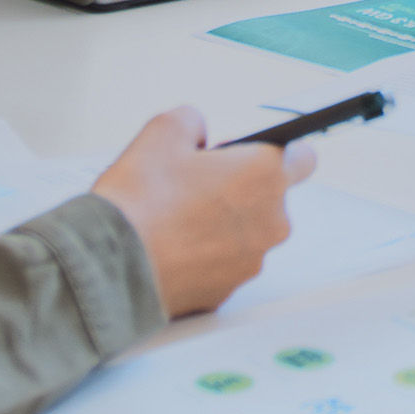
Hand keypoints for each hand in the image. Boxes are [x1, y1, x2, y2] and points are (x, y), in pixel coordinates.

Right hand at [89, 107, 313, 315]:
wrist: (111, 264)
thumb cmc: (140, 198)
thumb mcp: (162, 131)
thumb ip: (193, 121)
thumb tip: (199, 132)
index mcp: (266, 175)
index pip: (303, 157)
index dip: (274, 152)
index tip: (246, 154)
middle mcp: (271, 221)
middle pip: (270, 198)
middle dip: (241, 190)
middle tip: (196, 186)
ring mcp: (252, 261)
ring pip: (247, 234)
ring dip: (223, 225)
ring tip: (176, 219)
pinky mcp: (228, 292)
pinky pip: (224, 265)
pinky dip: (205, 256)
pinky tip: (171, 249)